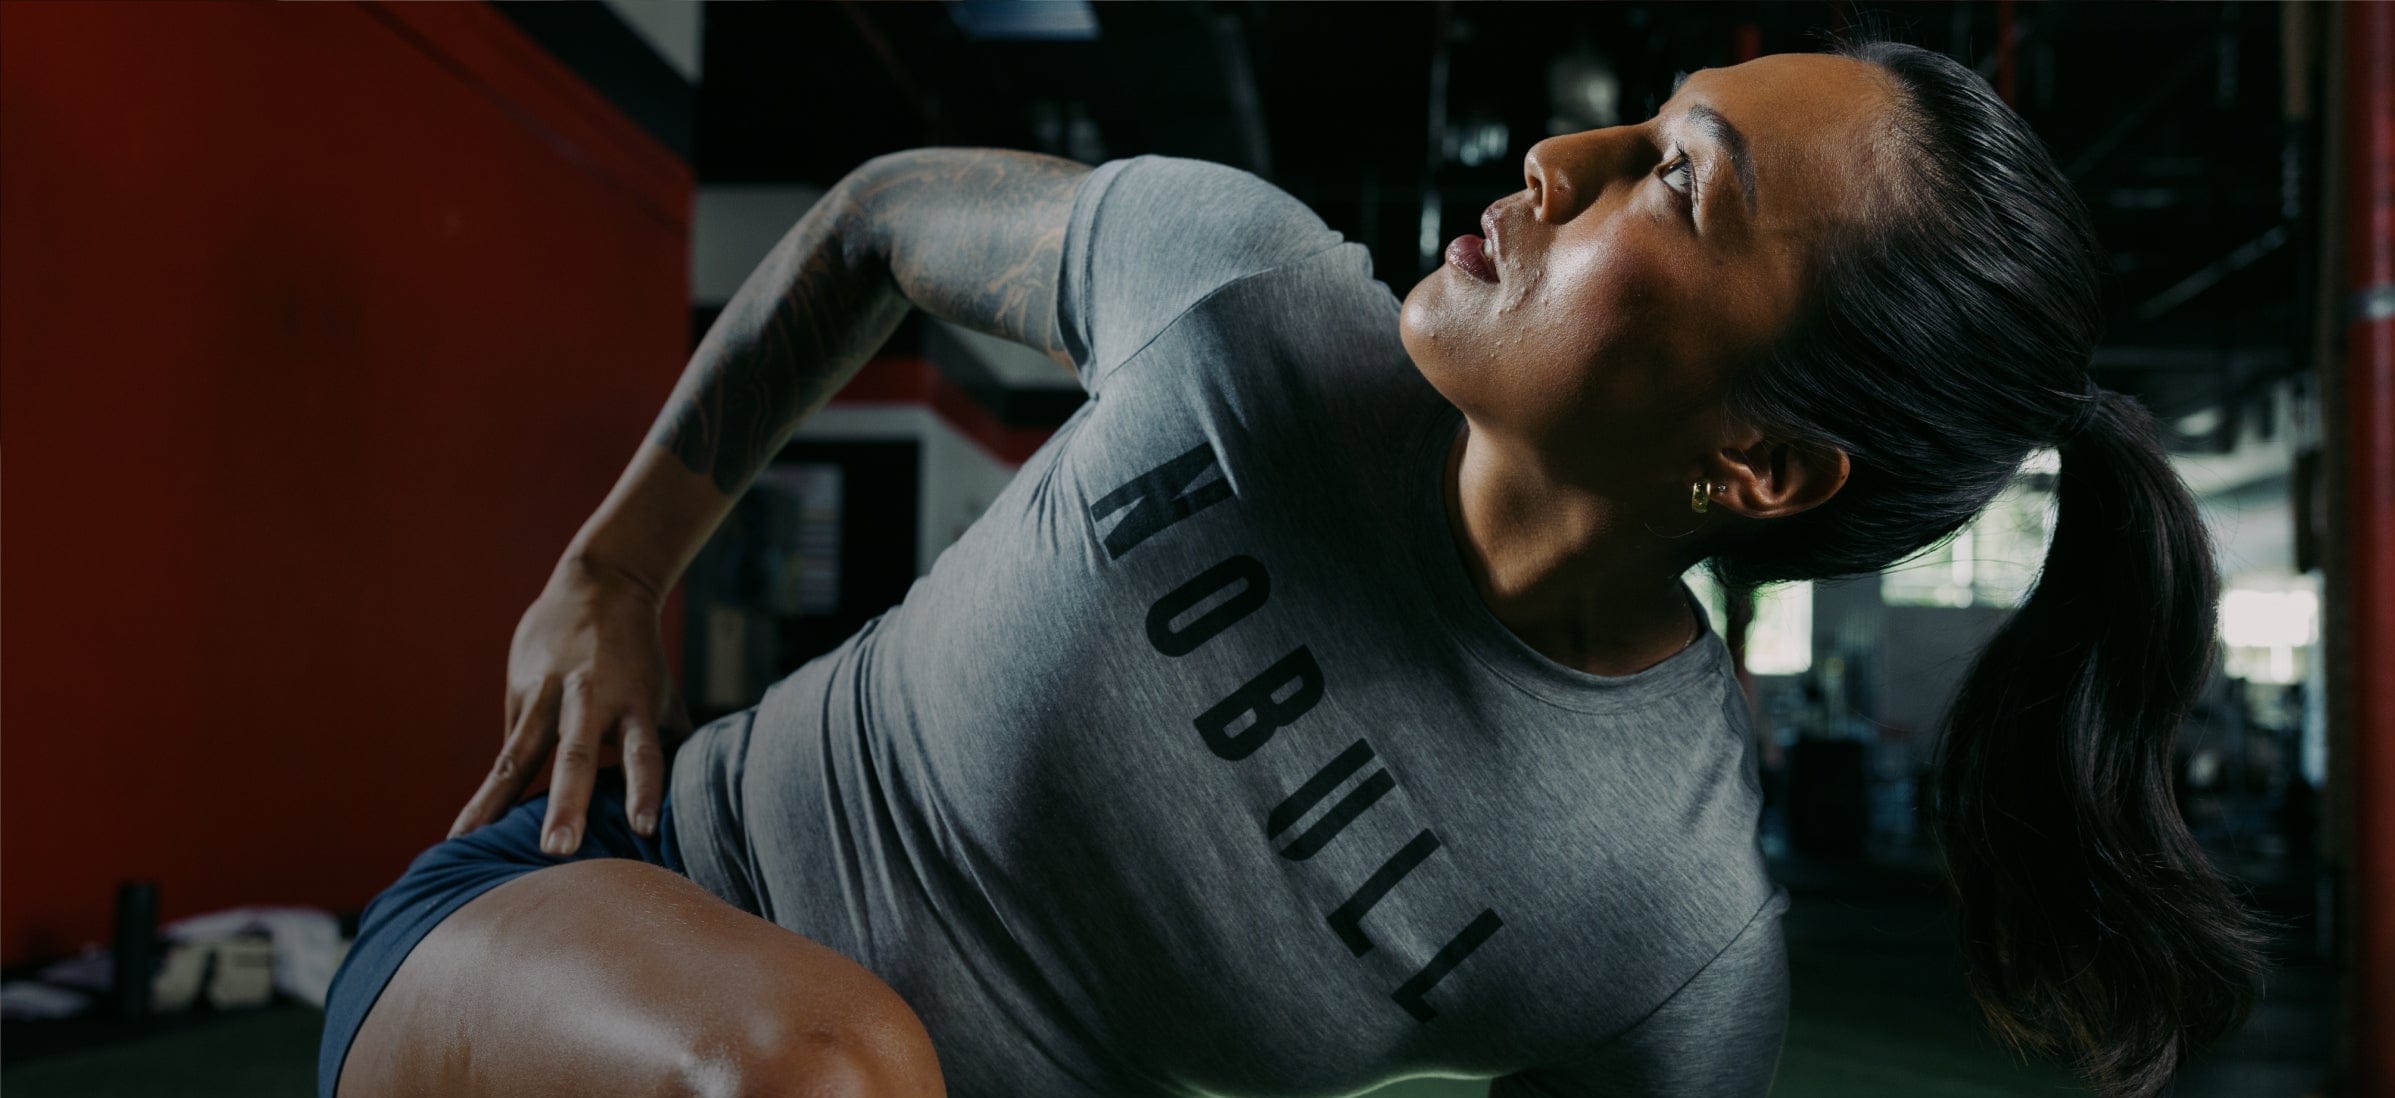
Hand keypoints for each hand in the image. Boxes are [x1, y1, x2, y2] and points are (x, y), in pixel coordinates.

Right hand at [449, 555, 686, 851]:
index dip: (644, 789)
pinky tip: (465, 831)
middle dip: (567, 803)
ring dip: (496, 802)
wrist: (599, 584)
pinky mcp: (518, 691)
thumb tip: (693, 800)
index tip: (644, 828)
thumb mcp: (662, 694)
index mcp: (635, 703)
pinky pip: (505, 750)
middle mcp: (591, 699)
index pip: (644, 752)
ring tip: (469, 843)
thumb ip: (673, 743)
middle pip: (578, 755)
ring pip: (519, 754)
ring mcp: (548, 694)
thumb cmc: (637, 657)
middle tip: (557, 849)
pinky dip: (486, 791)